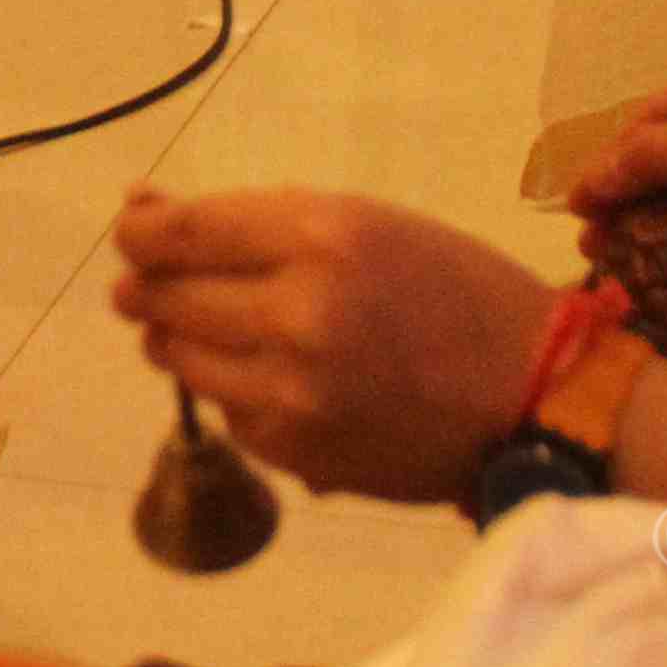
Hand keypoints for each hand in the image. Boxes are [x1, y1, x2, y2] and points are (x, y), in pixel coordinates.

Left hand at [108, 185, 555, 505]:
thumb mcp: (363, 225)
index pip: (180, 233)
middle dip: (149, 287)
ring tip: (223, 328)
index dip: (139, 233)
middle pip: (165, 297)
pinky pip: (226, 411)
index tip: (132, 233)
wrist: (534, 394)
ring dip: (180, 339)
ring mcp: (292, 390)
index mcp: (322, 235)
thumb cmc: (454, 289)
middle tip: (154, 284)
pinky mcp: (295, 450)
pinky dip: (233, 390)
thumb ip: (255, 224)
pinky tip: (276, 378)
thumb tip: (141, 216)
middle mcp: (298, 312)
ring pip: (181, 358)